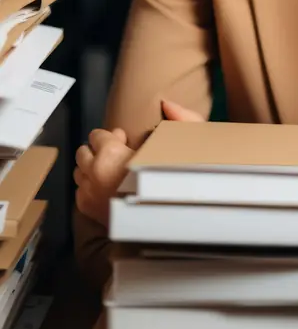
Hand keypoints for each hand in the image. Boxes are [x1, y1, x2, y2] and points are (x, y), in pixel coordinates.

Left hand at [74, 103, 203, 227]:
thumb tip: (166, 104)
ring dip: (91, 168)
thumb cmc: (175, 180)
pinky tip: (107, 189)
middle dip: (97, 151)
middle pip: (83, 151)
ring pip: (78, 171)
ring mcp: (87, 191)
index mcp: (110, 152)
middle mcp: (93, 170)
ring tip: (111, 172)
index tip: (123, 141)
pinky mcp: (86, 209)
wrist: (165, 224)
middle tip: (116, 156)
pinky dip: (90, 187)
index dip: (111, 136)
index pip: (97, 135)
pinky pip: (80, 190)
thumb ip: (181, 118)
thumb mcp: (187, 143)